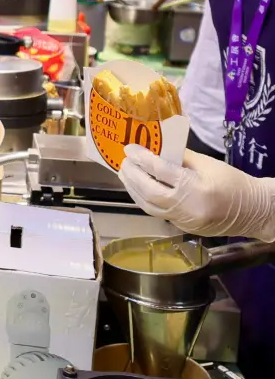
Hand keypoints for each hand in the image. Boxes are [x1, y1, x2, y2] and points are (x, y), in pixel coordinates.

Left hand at [119, 146, 274, 241]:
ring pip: (149, 206)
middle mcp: (186, 207)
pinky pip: (159, 213)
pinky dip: (146, 200)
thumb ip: (180, 157)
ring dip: (134, 190)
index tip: (129, 149)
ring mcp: (183, 221)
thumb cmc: (233, 182)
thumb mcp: (208, 164)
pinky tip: (140, 190)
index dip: (142, 159)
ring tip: (125, 175)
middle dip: (132, 176)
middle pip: (149, 192)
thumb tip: (156, 150)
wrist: (254, 211)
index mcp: (194, 188)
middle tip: (123, 163)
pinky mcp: (183, 229)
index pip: (160, 171)